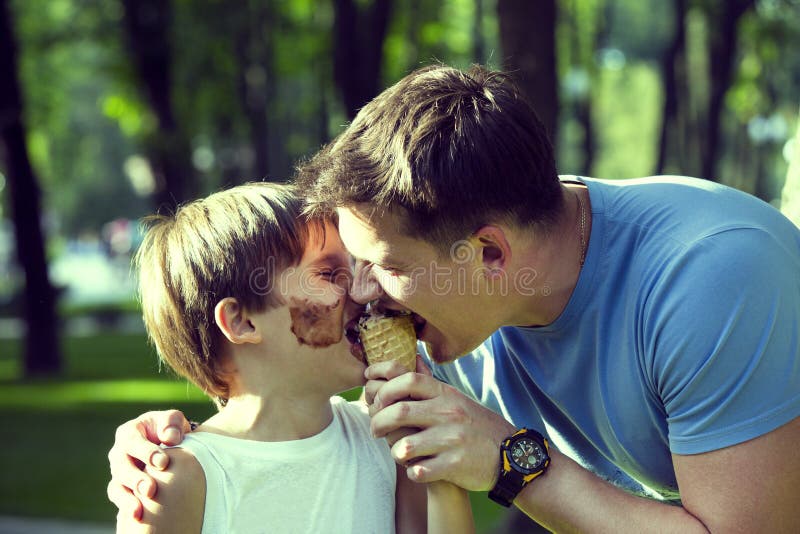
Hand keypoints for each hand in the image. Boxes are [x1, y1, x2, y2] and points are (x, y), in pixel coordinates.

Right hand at [106, 410, 191, 520]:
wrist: (168, 444)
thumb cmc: (170, 430)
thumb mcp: (173, 420)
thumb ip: (172, 422)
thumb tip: (171, 438)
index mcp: (129, 433)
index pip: (133, 442)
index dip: (147, 452)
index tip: (163, 463)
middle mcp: (119, 453)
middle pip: (122, 466)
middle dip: (136, 479)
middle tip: (151, 489)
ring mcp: (119, 472)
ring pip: (117, 486)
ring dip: (128, 498)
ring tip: (139, 510)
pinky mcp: (122, 487)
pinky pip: (120, 498)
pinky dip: (126, 507)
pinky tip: (137, 517)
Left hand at [365, 362, 514, 490]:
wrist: (511, 455)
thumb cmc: (475, 425)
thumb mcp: (456, 399)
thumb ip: (432, 384)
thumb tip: (413, 357)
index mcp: (446, 394)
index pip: (408, 379)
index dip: (384, 385)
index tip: (371, 394)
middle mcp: (448, 413)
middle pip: (399, 411)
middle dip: (378, 422)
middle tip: (374, 430)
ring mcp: (452, 440)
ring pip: (404, 446)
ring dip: (395, 452)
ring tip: (399, 453)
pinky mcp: (455, 465)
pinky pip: (419, 472)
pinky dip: (412, 472)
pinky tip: (417, 470)